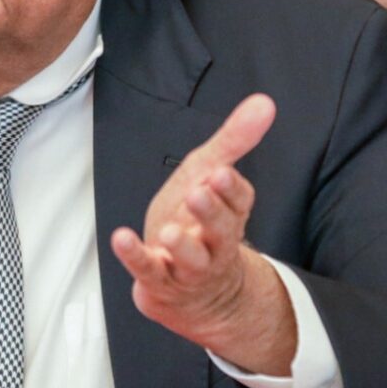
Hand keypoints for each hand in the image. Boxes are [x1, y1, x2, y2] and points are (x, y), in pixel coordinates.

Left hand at [110, 93, 295, 373]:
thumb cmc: (198, 220)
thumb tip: (264, 102)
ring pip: (192, 259)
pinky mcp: (160, 279)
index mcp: (230, 213)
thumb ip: (235, 139)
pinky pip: (149, 270)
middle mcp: (215, 242)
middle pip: (221, 230)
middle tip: (199, 193)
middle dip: (211, 212)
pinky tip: (122, 238)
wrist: (191, 285)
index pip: (239, 201)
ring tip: (169, 231)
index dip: (229, 188)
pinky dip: (135, 256)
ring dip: (182, 246)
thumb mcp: (212, 173)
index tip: (220, 173)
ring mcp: (188, 265)